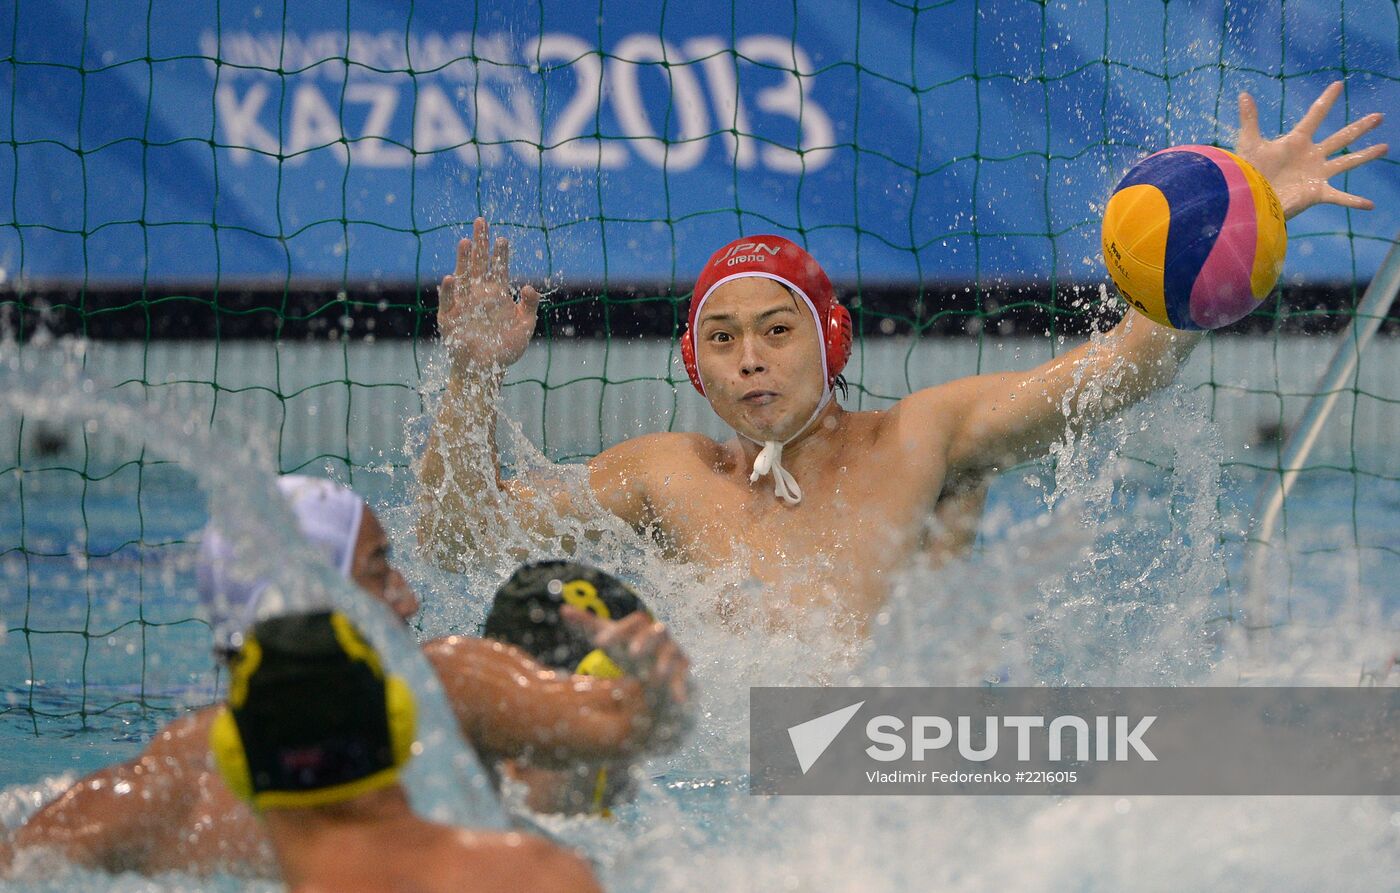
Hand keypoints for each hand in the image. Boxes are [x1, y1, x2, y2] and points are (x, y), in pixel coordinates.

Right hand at [439, 217, 541, 370]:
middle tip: (480, 221)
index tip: (502, 237)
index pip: (498, 268)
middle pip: (478, 264)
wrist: (485, 370)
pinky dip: (449, 291)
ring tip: (466, 242)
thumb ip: (530, 307)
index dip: (500, 253)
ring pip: (463, 277)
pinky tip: (452, 278)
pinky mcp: (449, 319)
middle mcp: (478, 295)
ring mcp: (462, 304)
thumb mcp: (524, 328)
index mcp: (496, 295)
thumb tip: (528, 286)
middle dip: (480, 243)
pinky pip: (448, 302)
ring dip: (464, 260)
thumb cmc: (505, 349)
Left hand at [561, 605, 692, 729]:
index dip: (618, 631)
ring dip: (665, 662)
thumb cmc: (628, 652)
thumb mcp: (609, 640)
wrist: (654, 670)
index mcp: (642, 627)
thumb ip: (588, 624)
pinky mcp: (682, 673)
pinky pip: (684, 678)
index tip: (599, 644)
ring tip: (655, 675)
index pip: (634, 621)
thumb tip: (563, 609)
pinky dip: (681, 688)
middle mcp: (661, 636)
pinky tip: (678, 701)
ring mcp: (674, 653)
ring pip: (674, 653)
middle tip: (631, 654)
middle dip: (646, 641)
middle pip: (657, 631)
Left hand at [1235, 81, 1386, 218]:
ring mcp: (1316, 174)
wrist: (1247, 200)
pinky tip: (1370, 205)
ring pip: (1347, 162)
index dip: (1326, 100)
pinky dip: (1354, 201)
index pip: (1315, 115)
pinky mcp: (1316, 193)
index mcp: (1296, 141)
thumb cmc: (1247, 172)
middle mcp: (1311, 155)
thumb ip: (1249, 119)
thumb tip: (1243, 94)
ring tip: (1384, 147)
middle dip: (1360, 127)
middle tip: (1379, 117)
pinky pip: (1340, 197)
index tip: (1338, 84)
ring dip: (1366, 155)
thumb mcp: (1249, 143)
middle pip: (1341, 138)